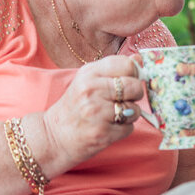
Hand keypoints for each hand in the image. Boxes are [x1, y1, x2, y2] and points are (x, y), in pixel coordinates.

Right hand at [41, 55, 146, 169]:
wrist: (54, 135)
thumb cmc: (76, 106)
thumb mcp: (89, 80)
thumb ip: (114, 69)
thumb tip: (139, 59)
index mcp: (89, 73)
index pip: (127, 64)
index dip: (134, 74)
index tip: (128, 81)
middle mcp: (91, 90)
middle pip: (135, 87)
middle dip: (135, 95)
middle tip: (122, 100)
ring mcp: (96, 112)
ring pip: (135, 109)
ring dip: (129, 115)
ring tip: (112, 116)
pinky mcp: (101, 132)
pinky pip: (129, 128)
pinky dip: (123, 129)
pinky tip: (108, 127)